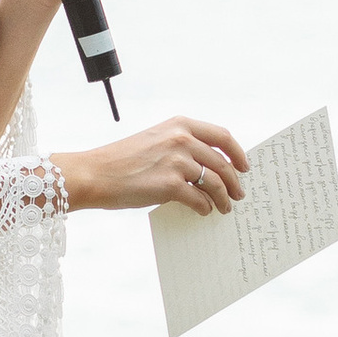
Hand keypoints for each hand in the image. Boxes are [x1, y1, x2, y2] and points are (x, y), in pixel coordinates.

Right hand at [60, 117, 249, 214]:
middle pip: (222, 162)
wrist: (94, 173)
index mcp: (179, 125)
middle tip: (239, 193)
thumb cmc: (120, 160)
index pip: (222, 136)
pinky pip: (199, 199)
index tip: (243, 166)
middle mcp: (181, 140)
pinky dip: (205, 208)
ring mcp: (177, 162)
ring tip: (224, 207)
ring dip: (223, 198)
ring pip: (215, 183)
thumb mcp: (154, 140)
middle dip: (234, 181)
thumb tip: (206, 168)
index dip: (237, 153)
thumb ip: (180, 147)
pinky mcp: (170, 185)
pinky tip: (204, 211)